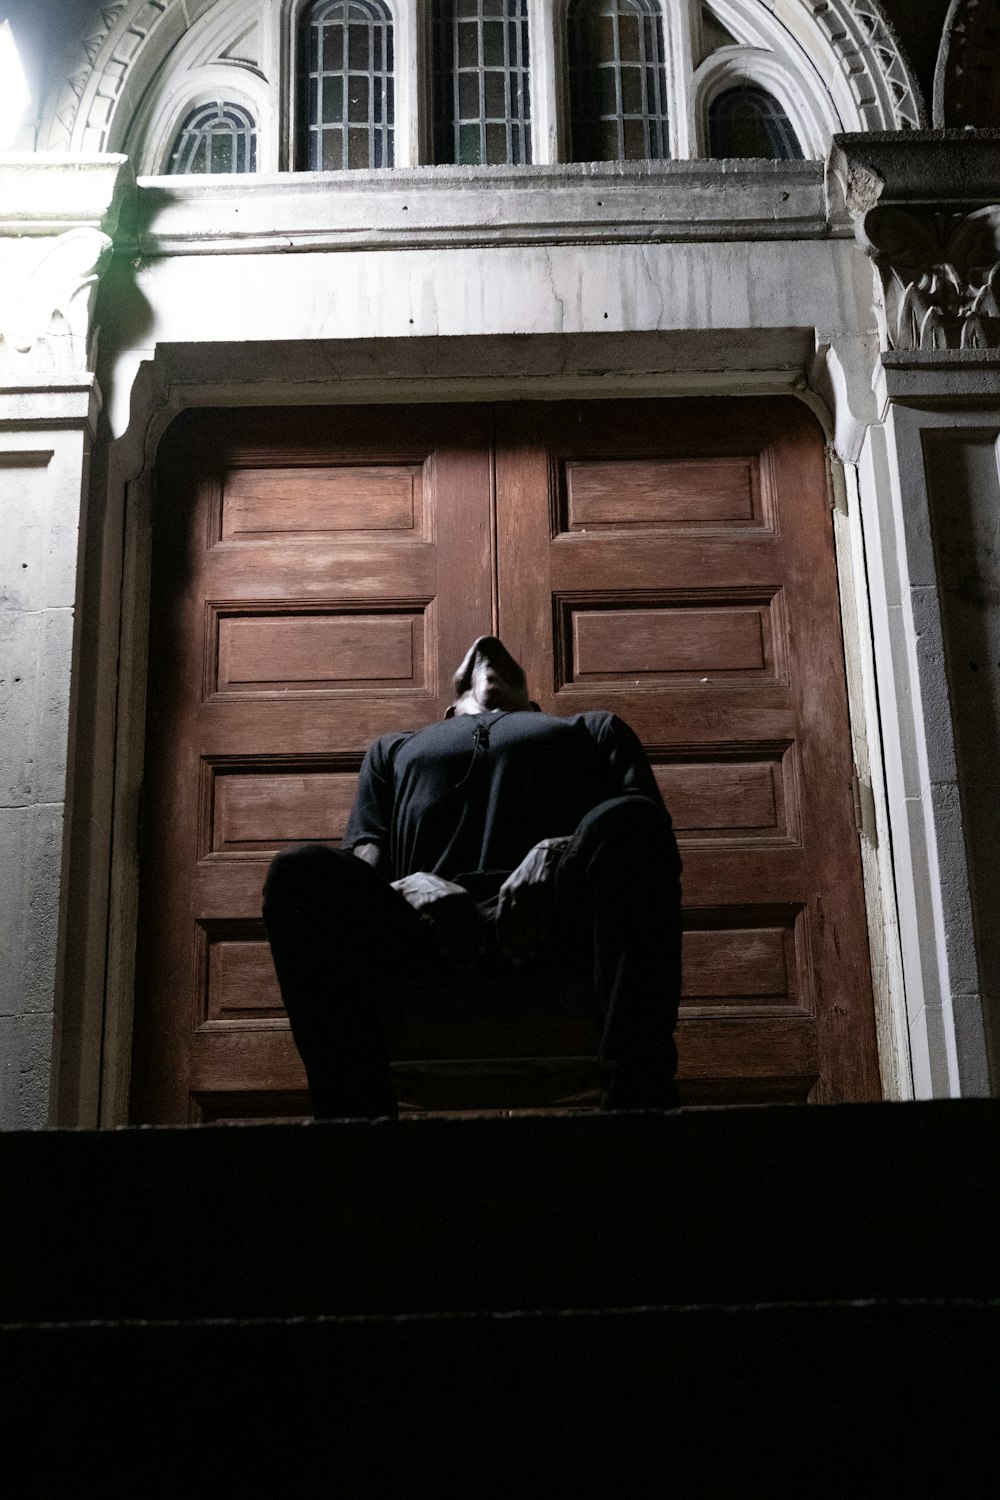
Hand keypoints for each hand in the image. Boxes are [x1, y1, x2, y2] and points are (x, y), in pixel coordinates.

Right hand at [391, 872, 485, 969]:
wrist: (414, 882)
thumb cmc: (438, 894)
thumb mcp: (456, 897)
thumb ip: (467, 911)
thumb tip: (478, 935)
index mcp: (464, 898)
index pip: (475, 921)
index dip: (479, 938)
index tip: (481, 953)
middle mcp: (454, 900)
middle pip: (465, 929)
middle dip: (468, 950)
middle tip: (470, 965)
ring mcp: (440, 904)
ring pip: (452, 931)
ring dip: (456, 951)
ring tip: (459, 965)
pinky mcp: (426, 908)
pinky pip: (436, 927)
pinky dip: (441, 941)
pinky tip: (445, 952)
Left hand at [495, 838, 569, 965]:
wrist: (547, 851)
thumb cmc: (530, 875)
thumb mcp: (515, 887)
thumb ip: (511, 906)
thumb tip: (510, 934)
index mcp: (505, 892)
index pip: (502, 919)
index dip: (504, 938)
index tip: (507, 955)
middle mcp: (515, 889)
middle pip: (515, 922)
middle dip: (518, 943)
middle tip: (522, 961)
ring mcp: (530, 886)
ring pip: (528, 917)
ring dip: (529, 938)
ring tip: (533, 954)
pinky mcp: (545, 882)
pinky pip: (543, 907)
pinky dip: (543, 923)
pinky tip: (543, 937)